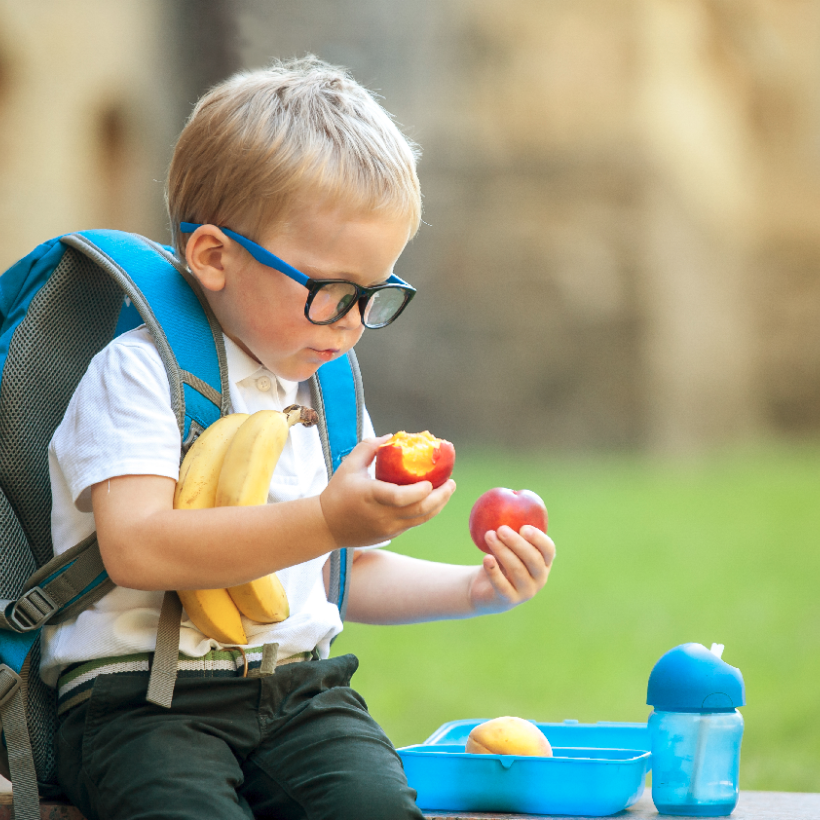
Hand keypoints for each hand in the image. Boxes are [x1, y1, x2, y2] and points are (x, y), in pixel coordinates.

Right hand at [320, 436, 455, 547]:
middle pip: (418, 510)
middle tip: (451, 483)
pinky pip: (414, 523)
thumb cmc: (338, 492)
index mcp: (370, 496)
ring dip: (438, 505)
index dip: (419, 491)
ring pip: (421, 519)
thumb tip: (391, 436)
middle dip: (440, 497)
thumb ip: (368, 447)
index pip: (400, 497)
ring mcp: (387, 528)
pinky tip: (433, 499)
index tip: (431, 482)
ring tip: (448, 490)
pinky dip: (427, 512)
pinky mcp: (390, 534)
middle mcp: (381, 515)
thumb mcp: (349, 466)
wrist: (326, 525)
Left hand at [467, 525, 555, 615]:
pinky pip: (502, 585)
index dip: (539, 539)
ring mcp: (526, 591)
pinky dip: (494, 571)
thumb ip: (511, 527)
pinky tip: (486, 558)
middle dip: (517, 543)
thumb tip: (508, 496)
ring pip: (517, 570)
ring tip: (488, 536)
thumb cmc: (499, 560)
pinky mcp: (510, 600)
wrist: (483, 588)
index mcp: (544, 562)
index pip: (549, 550)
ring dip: (502, 551)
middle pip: (533, 559)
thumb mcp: (507, 544)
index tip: (524, 527)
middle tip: (501, 528)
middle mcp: (540, 578)